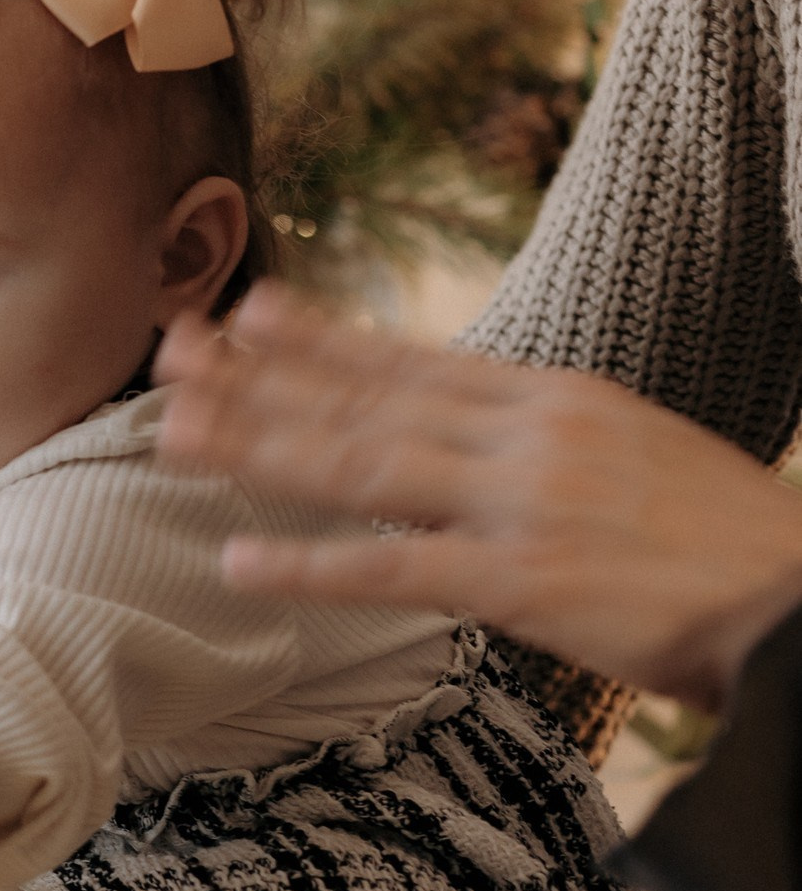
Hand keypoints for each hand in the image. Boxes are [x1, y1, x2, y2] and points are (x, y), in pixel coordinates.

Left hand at [155, 282, 801, 708]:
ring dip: (258, 447)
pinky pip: (392, 569)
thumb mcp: (627, 453)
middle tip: (171, 354)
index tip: (248, 309)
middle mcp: (525, 435)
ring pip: (359, 465)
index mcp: (552, 398)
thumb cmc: (720, 541)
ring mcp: (519, 504)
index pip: (411, 359)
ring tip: (173, 435)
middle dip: (259, 376)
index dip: (321, 336)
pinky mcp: (522, 581)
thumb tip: (462, 432)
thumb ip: (536, 439)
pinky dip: (309, 564)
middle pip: (364, 399)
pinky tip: (240, 560)